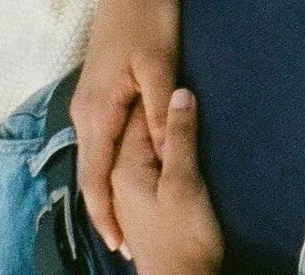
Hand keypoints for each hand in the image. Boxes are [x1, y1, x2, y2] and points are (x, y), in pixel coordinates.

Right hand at [73, 0, 182, 252]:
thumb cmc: (149, 19)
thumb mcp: (161, 64)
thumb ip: (162, 109)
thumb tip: (167, 152)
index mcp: (97, 111)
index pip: (96, 178)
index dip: (105, 214)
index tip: (120, 244)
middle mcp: (85, 113)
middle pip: (92, 175)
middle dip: (106, 211)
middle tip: (127, 245)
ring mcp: (88, 104)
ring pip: (96, 158)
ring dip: (108, 190)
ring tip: (127, 221)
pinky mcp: (99, 94)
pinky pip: (102, 141)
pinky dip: (111, 165)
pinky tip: (128, 175)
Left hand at [111, 89, 223, 274]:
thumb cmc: (185, 232)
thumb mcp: (185, 182)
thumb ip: (180, 137)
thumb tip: (182, 93)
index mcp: (123, 167)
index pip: (138, 118)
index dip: (160, 94)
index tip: (180, 72)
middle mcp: (119, 176)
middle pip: (136, 132)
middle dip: (156, 110)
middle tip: (185, 85)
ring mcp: (129, 192)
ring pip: (142, 147)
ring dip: (160, 130)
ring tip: (186, 111)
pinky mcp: (144, 202)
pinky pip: (147, 163)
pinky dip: (161, 149)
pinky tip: (175, 146)